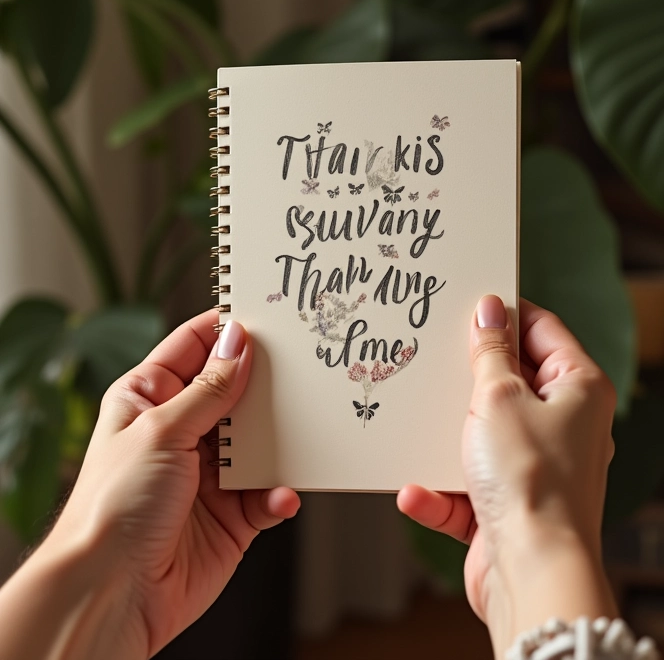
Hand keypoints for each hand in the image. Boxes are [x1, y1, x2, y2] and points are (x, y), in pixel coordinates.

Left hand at [0, 310, 298, 659]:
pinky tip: (280, 494)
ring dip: (281, 437)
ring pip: (260, 438)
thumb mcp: (162, 430)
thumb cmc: (114, 506)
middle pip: (235, 389)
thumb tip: (240, 342)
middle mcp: (182, 430)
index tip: (269, 315)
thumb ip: (209, 389)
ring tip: (304, 428)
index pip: (194, 347)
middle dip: (267, 380)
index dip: (228, 329)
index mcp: (150, 399)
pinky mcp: (233, 512)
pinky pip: (269, 492)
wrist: (112, 594)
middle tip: (304, 365)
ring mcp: (209, 472)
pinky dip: (279, 492)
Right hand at [398, 296, 616, 655]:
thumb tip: (490, 310)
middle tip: (433, 352)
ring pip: (485, 431)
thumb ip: (491, 352)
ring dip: (448, 433)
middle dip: (470, 372)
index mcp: (577, 389)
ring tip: (415, 420)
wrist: (531, 573)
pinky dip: (441, 489)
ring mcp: (537, 464)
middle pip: (511, 378)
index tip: (469, 302)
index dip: (506, 312)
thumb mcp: (500, 397)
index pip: (542, 330)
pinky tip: (416, 491)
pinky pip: (468, 484)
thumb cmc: (530, 481)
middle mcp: (564, 424)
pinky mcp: (510, 502)